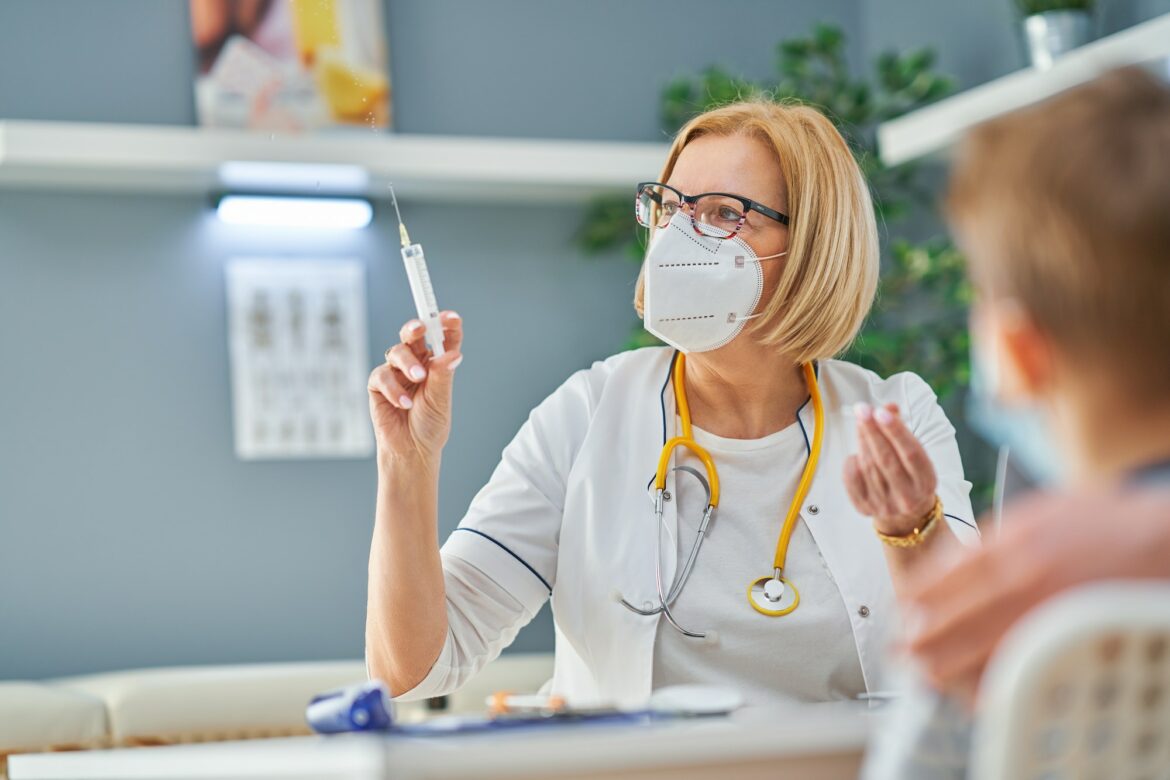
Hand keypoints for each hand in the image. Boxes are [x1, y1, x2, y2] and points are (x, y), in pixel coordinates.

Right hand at [368, 312, 462, 463]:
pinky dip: (393, 388)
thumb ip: (442, 375)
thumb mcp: (440, 400)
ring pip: (398, 351)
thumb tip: (452, 354)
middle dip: (416, 327)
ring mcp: (396, 372)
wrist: (411, 450)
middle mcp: (416, 363)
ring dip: (408, 363)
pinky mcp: (379, 384)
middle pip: (414, 335)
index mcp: (436, 363)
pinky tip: (404, 403)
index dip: (446, 324)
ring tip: (419, 380)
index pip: (442, 337)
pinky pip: (382, 375)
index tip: (451, 318)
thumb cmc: (429, 425)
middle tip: (421, 328)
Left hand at [844, 403, 937, 535]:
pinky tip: (857, 453)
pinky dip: (852, 461)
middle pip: (886, 459)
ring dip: (862, 440)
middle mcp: (907, 497)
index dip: (896, 431)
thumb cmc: (909, 474)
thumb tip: (888, 407)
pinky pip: (852, 479)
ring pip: (868, 466)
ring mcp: (885, 505)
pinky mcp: (865, 508)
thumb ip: (901, 429)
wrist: (906, 516)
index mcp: (926, 482)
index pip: (912, 453)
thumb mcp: (914, 454)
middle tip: (862, 409)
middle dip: (872, 431)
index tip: (881, 411)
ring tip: (861, 423)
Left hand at [902, 487, 1169, 698]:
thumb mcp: (1035, 512)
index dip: (911, 604)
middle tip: (900, 654)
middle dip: (918, 643)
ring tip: (928, 675)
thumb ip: (990, 538)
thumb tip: (948, 564)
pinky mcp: (1068, 640)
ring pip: (978, 654)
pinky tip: (977, 689)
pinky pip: (1019, 671)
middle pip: (950, 622)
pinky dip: (993, 684)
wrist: (1160, 539)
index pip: (939, 580)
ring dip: (947, 668)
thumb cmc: (1100, 523)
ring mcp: (1045, 614)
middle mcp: (1021, 580)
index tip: (898, 616)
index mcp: (1007, 543)